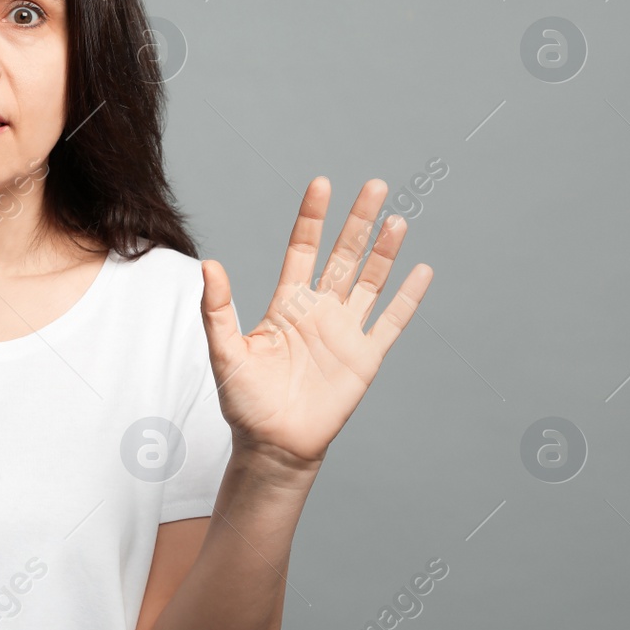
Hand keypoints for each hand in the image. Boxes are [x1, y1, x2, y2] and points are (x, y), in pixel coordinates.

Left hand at [198, 177, 432, 469]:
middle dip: (359, 221)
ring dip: (384, 252)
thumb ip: (218, 309)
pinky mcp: (365, 358)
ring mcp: (345, 332)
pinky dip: (407, 297)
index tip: (322, 184)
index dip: (313, 218)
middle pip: (344, 256)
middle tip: (375, 185)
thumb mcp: (225, 351)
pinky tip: (421, 270)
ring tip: (396, 218)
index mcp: (287, 304)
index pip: (303, 250)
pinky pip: (391, 322)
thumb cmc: (245, 401)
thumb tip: (208, 265)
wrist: (273, 445)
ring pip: (370, 282)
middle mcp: (320, 311)